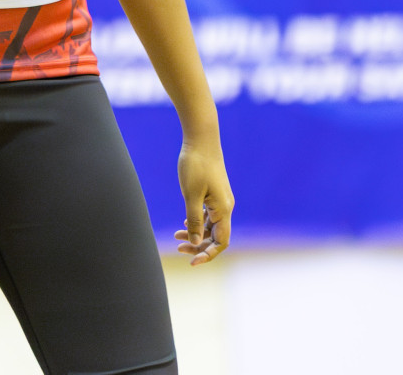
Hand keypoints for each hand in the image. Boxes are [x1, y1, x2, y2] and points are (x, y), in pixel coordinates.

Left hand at [175, 138, 233, 265]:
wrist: (201, 140)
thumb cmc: (196, 166)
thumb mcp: (191, 195)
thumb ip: (195, 220)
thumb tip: (196, 243)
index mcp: (223, 210)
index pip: (221, 242)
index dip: (208, 254)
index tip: (192, 262)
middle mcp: (225, 208)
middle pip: (215, 237)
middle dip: (199, 246)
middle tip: (178, 248)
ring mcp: (220, 201)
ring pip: (211, 226)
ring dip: (196, 234)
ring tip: (177, 238)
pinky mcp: (214, 194)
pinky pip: (208, 215)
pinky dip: (197, 222)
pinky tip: (185, 224)